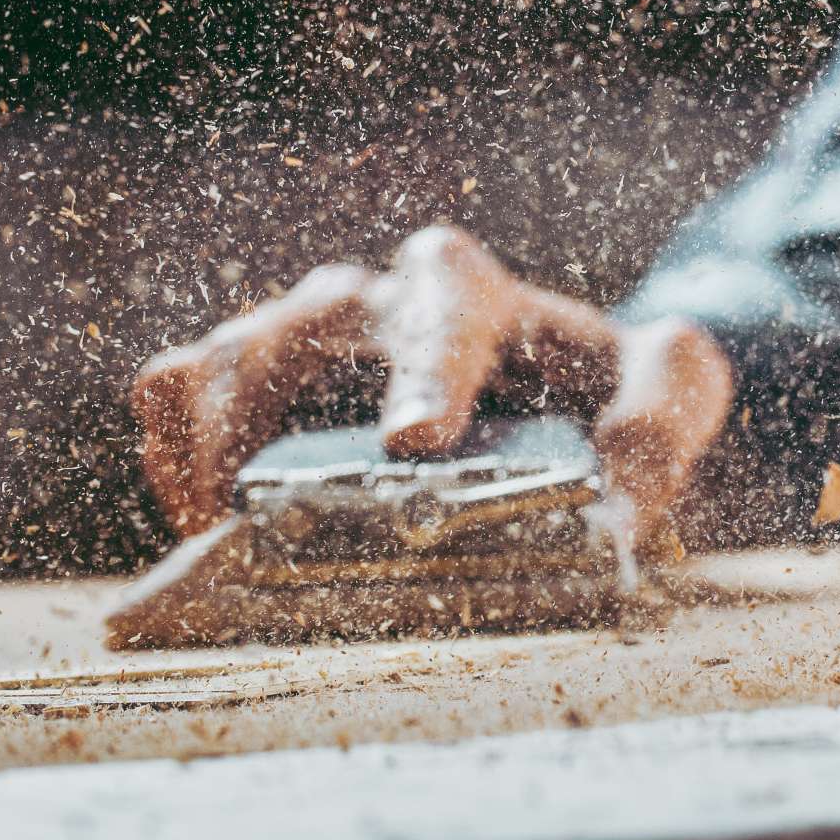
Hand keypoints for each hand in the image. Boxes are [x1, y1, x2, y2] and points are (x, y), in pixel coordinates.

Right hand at [130, 225, 732, 544]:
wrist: (562, 385)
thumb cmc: (608, 384)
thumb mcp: (671, 390)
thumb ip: (660, 427)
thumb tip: (611, 513)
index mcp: (467, 288)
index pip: (443, 320)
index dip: (425, 378)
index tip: (416, 442)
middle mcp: (367, 297)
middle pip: (283, 340)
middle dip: (263, 432)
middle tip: (265, 532)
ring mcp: (294, 333)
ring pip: (210, 367)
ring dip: (208, 459)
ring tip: (224, 550)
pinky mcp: (245, 378)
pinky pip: (169, 392)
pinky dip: (170, 458)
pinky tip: (203, 532)